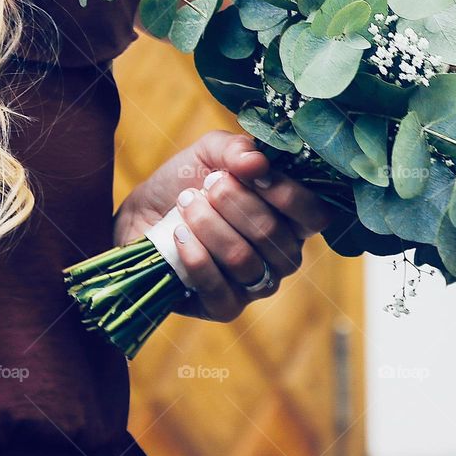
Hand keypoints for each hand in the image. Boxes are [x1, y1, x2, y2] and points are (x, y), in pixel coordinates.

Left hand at [114, 131, 333, 321]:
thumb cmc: (185, 182)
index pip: (315, 215)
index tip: (253, 174)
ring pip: (244, 260)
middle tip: (206, 185)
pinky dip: (195, 257)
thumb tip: (257, 162)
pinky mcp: (223, 307)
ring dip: (208, 225)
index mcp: (291, 219)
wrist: (140, 213)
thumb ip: (236, 149)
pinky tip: (177, 234)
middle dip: (233, 202)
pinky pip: (219, 290)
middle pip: (274, 235)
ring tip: (185, 204)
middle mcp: (282, 255)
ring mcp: (255, 285)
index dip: (287, 195)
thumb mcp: (209, 152)